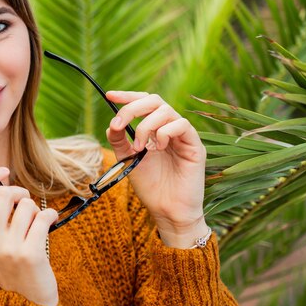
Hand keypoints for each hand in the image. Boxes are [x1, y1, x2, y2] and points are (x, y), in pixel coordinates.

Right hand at [0, 167, 59, 305]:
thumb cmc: (12, 269)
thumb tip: (1, 185)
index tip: (4, 171)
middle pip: (3, 195)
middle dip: (20, 192)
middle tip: (26, 202)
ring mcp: (9, 249)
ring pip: (26, 206)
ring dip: (36, 209)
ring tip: (37, 222)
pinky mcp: (31, 254)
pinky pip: (43, 217)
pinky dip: (51, 215)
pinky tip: (52, 222)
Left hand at [105, 91, 208, 247]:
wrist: (166, 210)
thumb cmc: (150, 186)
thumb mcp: (128, 159)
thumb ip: (120, 140)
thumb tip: (112, 123)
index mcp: (154, 129)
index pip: (144, 103)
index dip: (128, 96)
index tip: (109, 95)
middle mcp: (169, 129)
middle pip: (154, 100)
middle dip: (133, 108)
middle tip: (120, 124)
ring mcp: (183, 136)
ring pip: (166, 110)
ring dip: (146, 125)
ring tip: (140, 147)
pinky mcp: (195, 146)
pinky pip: (182, 125)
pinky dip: (164, 132)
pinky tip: (158, 147)